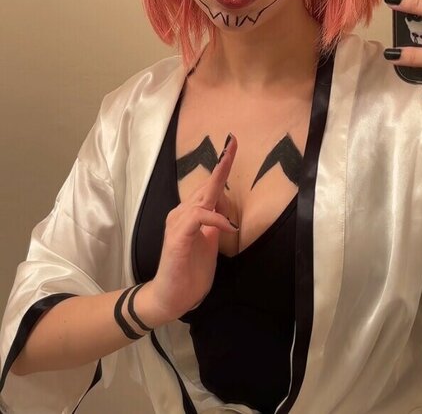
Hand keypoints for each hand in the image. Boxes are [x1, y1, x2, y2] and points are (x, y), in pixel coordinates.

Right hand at [147, 134, 237, 322]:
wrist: (172, 298)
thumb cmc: (191, 272)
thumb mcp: (210, 244)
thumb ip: (216, 225)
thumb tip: (226, 210)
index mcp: (192, 215)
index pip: (210, 186)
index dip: (222, 165)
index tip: (232, 144)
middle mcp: (183, 213)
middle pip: (206, 185)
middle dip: (222, 164)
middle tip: (233, 142)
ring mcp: (178, 223)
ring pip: (202, 198)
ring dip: (219, 189)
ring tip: (231, 183)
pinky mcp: (178, 236)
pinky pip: (199, 218)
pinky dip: (215, 219)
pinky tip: (228, 226)